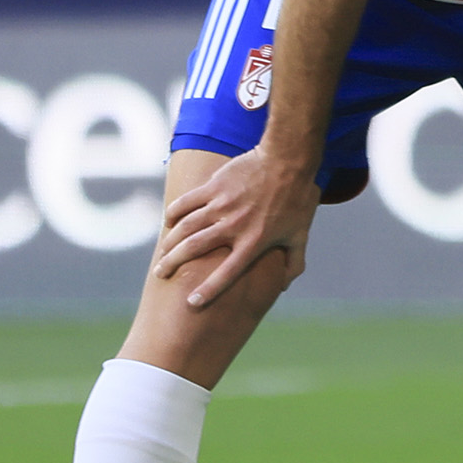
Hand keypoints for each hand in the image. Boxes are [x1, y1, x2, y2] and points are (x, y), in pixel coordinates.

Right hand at [152, 147, 316, 308]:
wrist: (289, 159)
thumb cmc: (298, 198)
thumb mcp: (300, 234)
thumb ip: (293, 262)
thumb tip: (284, 286)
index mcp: (254, 241)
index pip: (227, 273)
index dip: (208, 290)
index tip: (191, 303)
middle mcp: (234, 226)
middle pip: (195, 249)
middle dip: (173, 263)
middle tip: (162, 273)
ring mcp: (222, 205)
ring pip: (186, 227)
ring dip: (170, 242)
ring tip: (163, 253)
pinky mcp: (215, 186)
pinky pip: (186, 202)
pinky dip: (174, 212)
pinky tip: (168, 221)